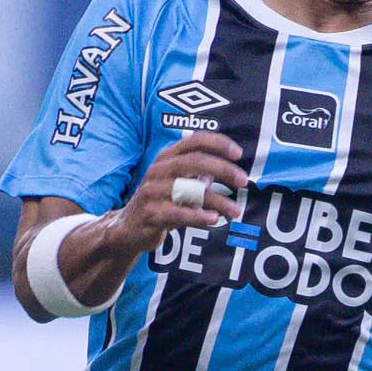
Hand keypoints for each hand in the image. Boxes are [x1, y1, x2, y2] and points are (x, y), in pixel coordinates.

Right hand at [110, 138, 251, 239]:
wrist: (128, 228)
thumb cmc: (160, 203)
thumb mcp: (179, 184)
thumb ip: (200, 175)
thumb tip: (229, 169)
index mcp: (166, 158)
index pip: (193, 141)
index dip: (217, 143)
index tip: (238, 153)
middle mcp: (158, 170)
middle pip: (194, 161)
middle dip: (223, 169)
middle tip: (243, 181)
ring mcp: (152, 191)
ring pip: (190, 190)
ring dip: (218, 200)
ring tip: (237, 210)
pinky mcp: (151, 213)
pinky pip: (179, 213)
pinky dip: (199, 216)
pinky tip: (214, 219)